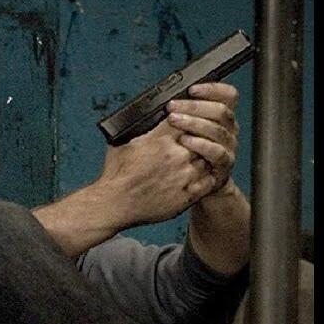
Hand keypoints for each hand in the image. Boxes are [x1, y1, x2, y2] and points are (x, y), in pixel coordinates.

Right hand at [94, 116, 216, 227]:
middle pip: (202, 139)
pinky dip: (206, 178)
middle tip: (193, 144)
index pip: (188, 120)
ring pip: (208, 160)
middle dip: (198, 140)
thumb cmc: (116, 175)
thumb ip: (143, 130)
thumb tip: (147, 119)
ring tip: (195, 161)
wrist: (114, 203)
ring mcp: (185, 176)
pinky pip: (209, 182)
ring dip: (203, 159)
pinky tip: (199, 177)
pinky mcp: (188, 195)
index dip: (188, 121)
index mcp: (162, 139)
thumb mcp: (123, 142)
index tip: (186, 124)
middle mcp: (177, 155)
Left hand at [165, 83, 239, 194]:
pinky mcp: (224, 165)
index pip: (228, 95)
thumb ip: (181, 113)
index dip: (213, 89)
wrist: (193, 186)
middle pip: (221, 110)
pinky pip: (217, 152)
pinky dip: (200, 145)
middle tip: (172, 107)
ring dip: (194, 122)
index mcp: (221, 116)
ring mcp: (228, 148)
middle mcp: (228, 130)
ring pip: (218, 130)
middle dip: (194, 106)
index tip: (192, 89)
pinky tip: (185, 141)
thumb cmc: (182, 154)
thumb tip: (165, 98)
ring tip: (175, 120)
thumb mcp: (181, 129)